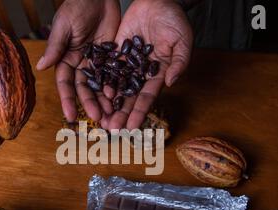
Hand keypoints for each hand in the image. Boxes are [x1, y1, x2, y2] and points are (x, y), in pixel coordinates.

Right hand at [36, 0, 120, 121]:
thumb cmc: (77, 6)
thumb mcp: (64, 26)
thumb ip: (55, 47)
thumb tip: (41, 67)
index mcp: (65, 59)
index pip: (66, 84)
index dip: (68, 100)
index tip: (71, 116)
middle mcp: (81, 64)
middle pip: (85, 89)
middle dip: (90, 104)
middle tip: (98, 118)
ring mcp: (97, 62)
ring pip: (100, 86)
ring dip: (104, 101)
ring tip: (111, 114)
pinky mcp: (112, 57)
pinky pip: (115, 75)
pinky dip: (117, 87)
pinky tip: (121, 99)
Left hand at [100, 0, 192, 129]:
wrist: (158, 1)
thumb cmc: (175, 20)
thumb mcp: (183, 41)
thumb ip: (180, 62)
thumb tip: (172, 83)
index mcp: (157, 74)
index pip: (147, 97)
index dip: (139, 112)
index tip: (131, 128)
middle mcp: (140, 73)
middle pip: (128, 97)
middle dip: (120, 114)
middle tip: (111, 129)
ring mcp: (126, 64)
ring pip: (115, 87)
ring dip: (107, 104)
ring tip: (99, 119)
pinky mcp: (115, 52)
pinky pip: (106, 69)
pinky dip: (100, 82)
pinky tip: (93, 95)